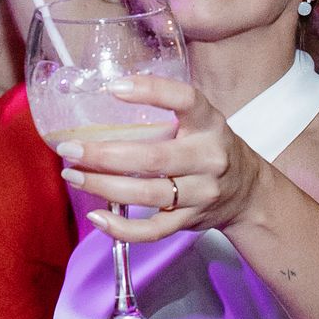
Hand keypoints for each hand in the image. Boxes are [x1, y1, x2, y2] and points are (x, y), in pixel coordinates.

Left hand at [55, 73, 267, 241]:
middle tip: (71, 148)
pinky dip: (122, 228)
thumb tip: (106, 96)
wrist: (248, 193)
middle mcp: (208, 157)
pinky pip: (153, 231)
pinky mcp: (191, 221)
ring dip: (104, 186)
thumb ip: (166, 113)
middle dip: (105, 154)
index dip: (151, 91)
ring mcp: (201, 192)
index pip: (185, 99)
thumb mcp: (201, 122)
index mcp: (209, 123)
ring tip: (74, 176)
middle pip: (153, 158)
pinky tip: (97, 217)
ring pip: (148, 194)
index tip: (113, 87)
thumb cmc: (210, 149)